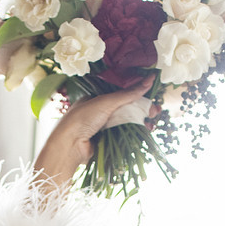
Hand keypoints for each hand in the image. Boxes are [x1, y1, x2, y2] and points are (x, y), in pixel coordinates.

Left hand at [33, 78, 155, 197]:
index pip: (123, 95)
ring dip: (141, 124)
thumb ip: (128, 93)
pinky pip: (124, 137)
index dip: (138, 96)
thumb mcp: (106, 102)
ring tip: (151, 125)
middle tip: (155, 113)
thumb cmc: (82, 119)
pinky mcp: (107, 143)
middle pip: (127, 110)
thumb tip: (149, 79)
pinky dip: (134, 136)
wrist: (69, 146)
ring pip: (127, 124)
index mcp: (98, 99)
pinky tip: (144, 134)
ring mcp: (104, 128)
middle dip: (143, 111)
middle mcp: (101, 113)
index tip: (152, 99)